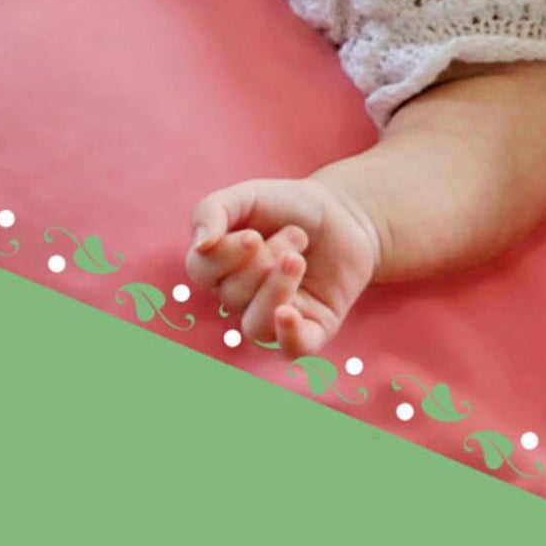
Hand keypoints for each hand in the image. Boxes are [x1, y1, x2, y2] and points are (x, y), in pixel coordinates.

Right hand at [187, 177, 383, 359]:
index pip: (202, 272)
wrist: (345, 214)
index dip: (225, 256)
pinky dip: (288, 336)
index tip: (254, 235)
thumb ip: (213, 210)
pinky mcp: (313, 327)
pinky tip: (290, 314)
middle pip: (233, 294)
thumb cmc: (290, 206)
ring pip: (256, 325)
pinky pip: (293, 349)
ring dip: (276, 289)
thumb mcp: (248, 195)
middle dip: (265, 259)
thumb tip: (200, 244)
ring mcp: (276, 315)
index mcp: (220, 268)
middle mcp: (242, 297)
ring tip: (298, 259)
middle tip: (296, 235)